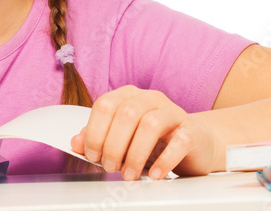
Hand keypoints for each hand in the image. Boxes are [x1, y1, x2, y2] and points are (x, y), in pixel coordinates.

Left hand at [70, 86, 219, 179]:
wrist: (194, 143)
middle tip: (110, 167)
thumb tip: (76, 142)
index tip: (93, 155)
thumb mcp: (123, 137)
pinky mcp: (192, 131)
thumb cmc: (155, 139)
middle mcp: (150, 99)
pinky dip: (164, 160)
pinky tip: (155, 174)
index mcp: (130, 96)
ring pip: (150, 124)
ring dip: (135, 154)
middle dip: (114, 144)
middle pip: (126, 114)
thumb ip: (99, 137)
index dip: (95, 131)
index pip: (105, 105)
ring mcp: (173, 112)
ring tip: (129, 174)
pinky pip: (178, 142)